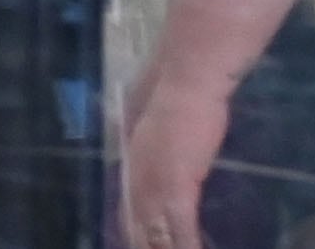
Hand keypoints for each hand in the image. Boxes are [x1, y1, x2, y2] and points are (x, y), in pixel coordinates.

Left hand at [120, 78, 229, 248]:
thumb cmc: (174, 92)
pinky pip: (181, 231)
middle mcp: (135, 185)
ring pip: (156, 237)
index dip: (132, 234)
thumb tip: (140, 134)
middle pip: (136, 232)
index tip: (136, 243)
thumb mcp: (150, 120)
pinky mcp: (177, 192)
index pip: (128, 214)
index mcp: (131, 169)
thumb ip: (147, 138)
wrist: (186, 81)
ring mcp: (153, 190)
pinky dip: (187, 245)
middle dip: (144, 245)